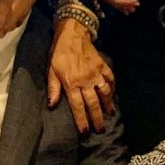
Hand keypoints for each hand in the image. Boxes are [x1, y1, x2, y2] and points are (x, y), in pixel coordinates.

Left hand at [48, 18, 114, 133]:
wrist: (73, 34)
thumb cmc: (59, 53)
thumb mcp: (51, 70)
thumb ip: (53, 88)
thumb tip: (52, 105)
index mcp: (71, 83)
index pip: (78, 107)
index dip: (82, 120)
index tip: (86, 131)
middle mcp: (85, 81)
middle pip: (93, 103)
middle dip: (97, 118)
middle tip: (100, 129)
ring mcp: (96, 73)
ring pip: (105, 93)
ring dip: (108, 105)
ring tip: (110, 114)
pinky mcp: (102, 66)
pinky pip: (110, 79)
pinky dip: (113, 88)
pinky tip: (113, 95)